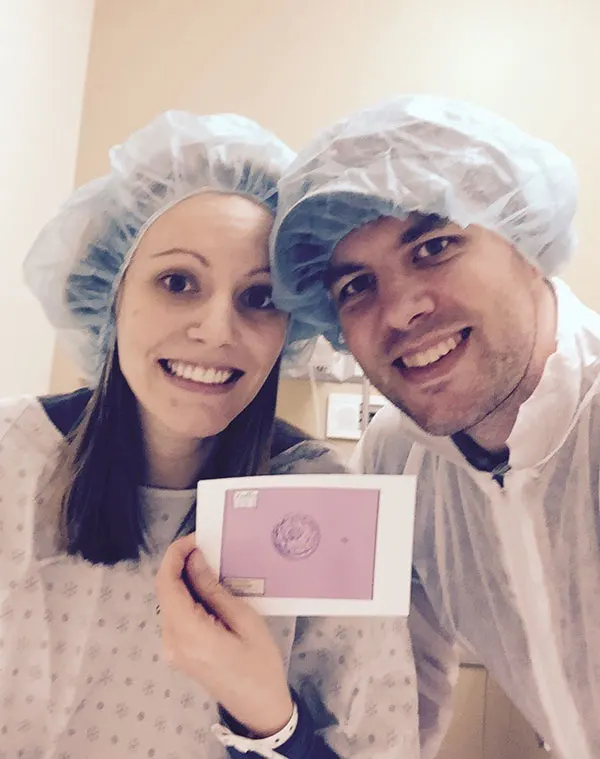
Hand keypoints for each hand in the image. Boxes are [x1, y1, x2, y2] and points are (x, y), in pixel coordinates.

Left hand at [156, 533, 293, 736]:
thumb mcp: (245, 621)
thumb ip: (214, 590)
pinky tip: (208, 588)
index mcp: (189, 635)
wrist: (260, 707)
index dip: (174, 556)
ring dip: (184, 578)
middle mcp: (173, 642)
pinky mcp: (179, 651)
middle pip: (165, 592)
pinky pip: (176, 615)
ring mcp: (173, 649)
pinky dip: (187, 595)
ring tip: (211, 563)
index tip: (195, 539)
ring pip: (169, 602)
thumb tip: (194, 560)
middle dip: (180, 564)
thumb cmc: (260, 664)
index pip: (166, 585)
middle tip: (207, 546)